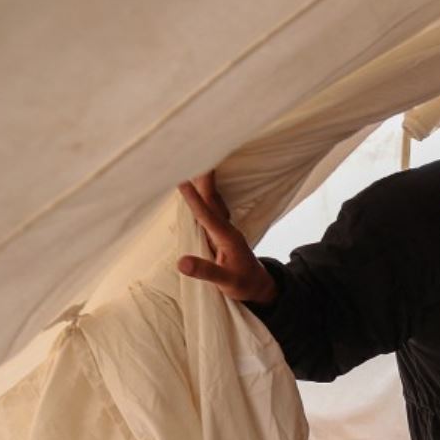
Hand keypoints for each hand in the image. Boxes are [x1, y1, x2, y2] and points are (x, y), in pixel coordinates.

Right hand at [176, 172, 277, 302]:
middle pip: (211, 198)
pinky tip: (195, 183)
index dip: (193, 199)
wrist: (259, 285)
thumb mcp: (226, 282)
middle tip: (191, 153)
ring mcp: (223, 227)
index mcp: (227, 237)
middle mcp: (226, 227)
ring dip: (202, 180)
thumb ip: (205, 271)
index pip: (206, 215)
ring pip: (211, 199)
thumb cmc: (243, 284)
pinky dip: (202, 192)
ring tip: (193, 159)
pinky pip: (209, 206)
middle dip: (201, 177)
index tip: (182, 181)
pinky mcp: (220, 230)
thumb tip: (181, 263)